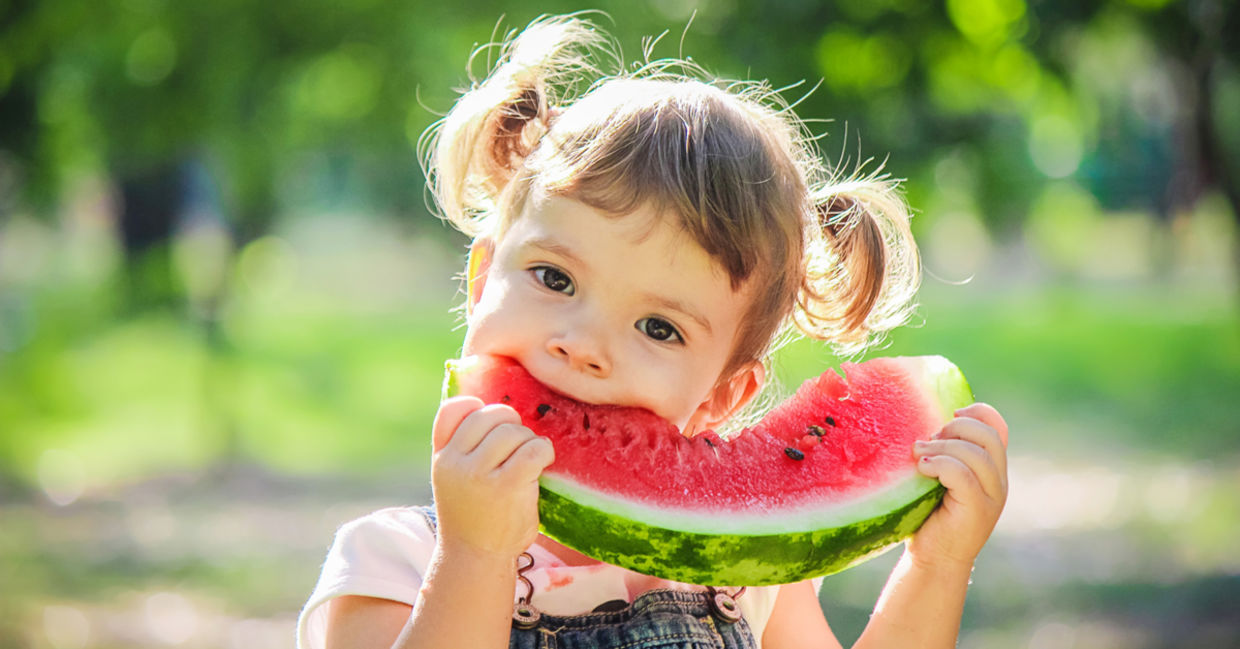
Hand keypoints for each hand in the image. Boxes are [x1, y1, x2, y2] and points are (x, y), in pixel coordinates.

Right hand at [430, 396, 555, 559]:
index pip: (452, 410)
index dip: (478, 408)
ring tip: (529, 461)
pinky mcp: (506, 486)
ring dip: (529, 441)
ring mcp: (478, 474)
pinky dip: (544, 451)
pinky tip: (543, 463)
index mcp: (441, 457)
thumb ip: (462, 448)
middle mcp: (454, 462)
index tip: (493, 425)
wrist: (475, 558)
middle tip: (519, 446)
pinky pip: (533, 449)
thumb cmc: (473, 517)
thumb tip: (493, 409)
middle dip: (512, 425)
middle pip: (490, 415)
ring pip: (513, 432)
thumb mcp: (453, 480)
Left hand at [908, 402, 1008, 570]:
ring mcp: (992, 497)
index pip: (998, 427)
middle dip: (955, 428)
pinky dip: (939, 465)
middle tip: (928, 441)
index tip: (949, 413)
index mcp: (992, 468)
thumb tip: (923, 425)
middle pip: (988, 436)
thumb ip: (943, 454)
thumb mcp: (939, 479)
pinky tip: (922, 469)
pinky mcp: (978, 510)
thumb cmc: (930, 517)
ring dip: (941, 448)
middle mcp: (998, 481)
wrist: (934, 560)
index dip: (977, 412)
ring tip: (918, 455)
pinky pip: (963, 475)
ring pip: (975, 454)